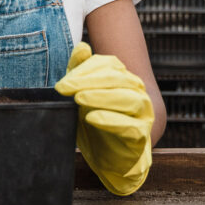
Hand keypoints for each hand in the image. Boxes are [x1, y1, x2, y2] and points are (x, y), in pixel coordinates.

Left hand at [54, 42, 153, 195]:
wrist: (110, 158)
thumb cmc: (96, 122)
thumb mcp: (82, 95)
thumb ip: (81, 72)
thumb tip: (82, 46)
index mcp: (124, 78)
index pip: (108, 64)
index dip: (85, 69)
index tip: (62, 82)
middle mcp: (137, 92)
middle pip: (117, 79)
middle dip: (88, 81)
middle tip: (64, 88)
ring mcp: (142, 114)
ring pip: (128, 99)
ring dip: (101, 97)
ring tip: (79, 98)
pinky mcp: (141, 136)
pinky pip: (131, 126)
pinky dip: (111, 120)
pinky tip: (92, 118)